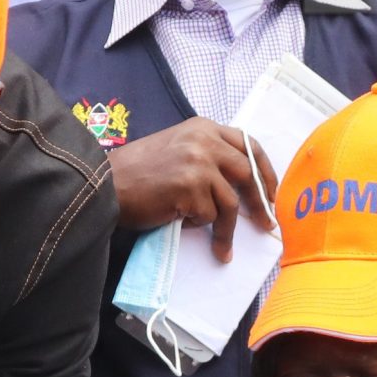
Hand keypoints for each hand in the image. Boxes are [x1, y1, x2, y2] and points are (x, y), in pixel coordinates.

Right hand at [108, 120, 277, 256]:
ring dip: (227, 230)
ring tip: (222, 248)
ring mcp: (198, 162)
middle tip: (266, 222)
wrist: (105, 184)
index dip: (264, 170)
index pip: (248, 144)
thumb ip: (206, 155)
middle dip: (261, 202)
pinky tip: (179, 221)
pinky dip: (197, 225)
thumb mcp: (177, 149)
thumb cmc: (137, 173)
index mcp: (203, 127)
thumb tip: (239, 184)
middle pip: (248, 173)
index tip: (271, 192)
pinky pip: (208, 216)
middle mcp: (204, 140)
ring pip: (230, 202)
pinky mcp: (190, 187)